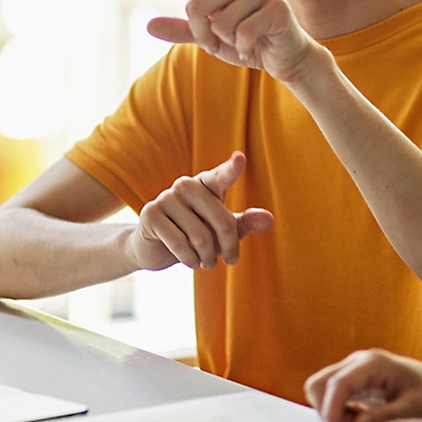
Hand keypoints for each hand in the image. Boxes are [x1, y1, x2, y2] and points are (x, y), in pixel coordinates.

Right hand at [129, 152, 273, 270]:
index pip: (221, 176)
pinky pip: (179, 243)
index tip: (241, 159)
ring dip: (207, 257)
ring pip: (200, 236)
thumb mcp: (223, 231)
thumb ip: (245, 223)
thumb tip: (270, 219)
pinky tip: (190, 261)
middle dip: (229, 246)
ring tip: (206, 262)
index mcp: (206, 184)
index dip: (231, 169)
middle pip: (221, 219)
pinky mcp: (151, 214)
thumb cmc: (196, 236)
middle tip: (229, 260)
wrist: (154, 249)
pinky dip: (189, 259)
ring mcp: (166, 197)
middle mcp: (186, 185)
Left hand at [147, 0, 316, 83]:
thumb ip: (184, 31)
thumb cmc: (245, 44)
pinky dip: (243, 47)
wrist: (281, 59)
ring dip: (227, 43)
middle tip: (220, 43)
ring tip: (243, 42)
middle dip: (203, 33)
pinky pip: (243, 32)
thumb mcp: (210, 39)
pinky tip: (254, 46)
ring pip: (222, 23)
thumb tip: (149, 26)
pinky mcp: (277, 9)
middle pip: (198, 5)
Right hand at [306, 349, 421, 421]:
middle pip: (318, 383)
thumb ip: (383, 417)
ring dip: (333, 413)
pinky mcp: (354, 381)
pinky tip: (361, 420)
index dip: (330, 410)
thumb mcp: (414, 410)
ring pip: (321, 390)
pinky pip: (332, 397)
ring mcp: (353, 370)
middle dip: (327, 411)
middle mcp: (357, 362)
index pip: (338, 384)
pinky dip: (339, 413)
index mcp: (373, 363)